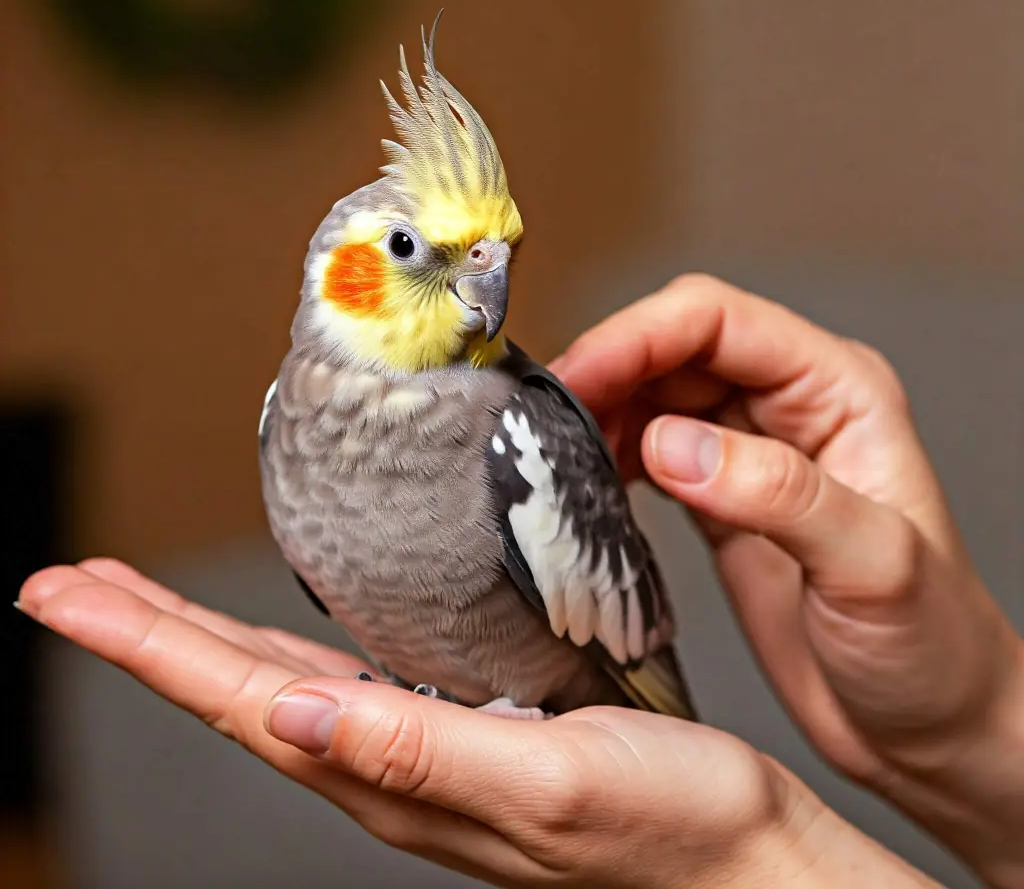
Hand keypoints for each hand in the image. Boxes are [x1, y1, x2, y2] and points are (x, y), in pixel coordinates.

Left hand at [17, 559, 938, 888]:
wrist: (738, 858)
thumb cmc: (667, 823)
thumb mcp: (545, 782)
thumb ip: (421, 750)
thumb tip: (298, 711)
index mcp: (394, 776)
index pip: (239, 701)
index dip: (146, 646)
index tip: (63, 595)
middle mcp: (390, 765)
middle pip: (237, 689)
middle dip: (146, 635)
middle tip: (70, 583)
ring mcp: (421, 749)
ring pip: (278, 683)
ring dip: (201, 640)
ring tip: (142, 601)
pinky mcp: (460, 727)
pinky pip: (343, 679)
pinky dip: (286, 646)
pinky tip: (284, 629)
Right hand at [552, 273, 1023, 887]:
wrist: (925, 725)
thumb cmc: (932, 649)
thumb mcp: (874, 568)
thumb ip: (778, 495)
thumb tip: (672, 445)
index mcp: (838, 391)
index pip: (718, 322)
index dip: (637, 337)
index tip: (579, 378)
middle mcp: (791, 406)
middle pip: (674, 347)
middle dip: (606, 368)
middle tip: (546, 416)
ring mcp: (751, 450)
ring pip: (653, 392)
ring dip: (601, 410)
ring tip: (557, 450)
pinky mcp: (719, 496)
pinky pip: (648, 447)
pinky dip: (608, 453)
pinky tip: (585, 479)